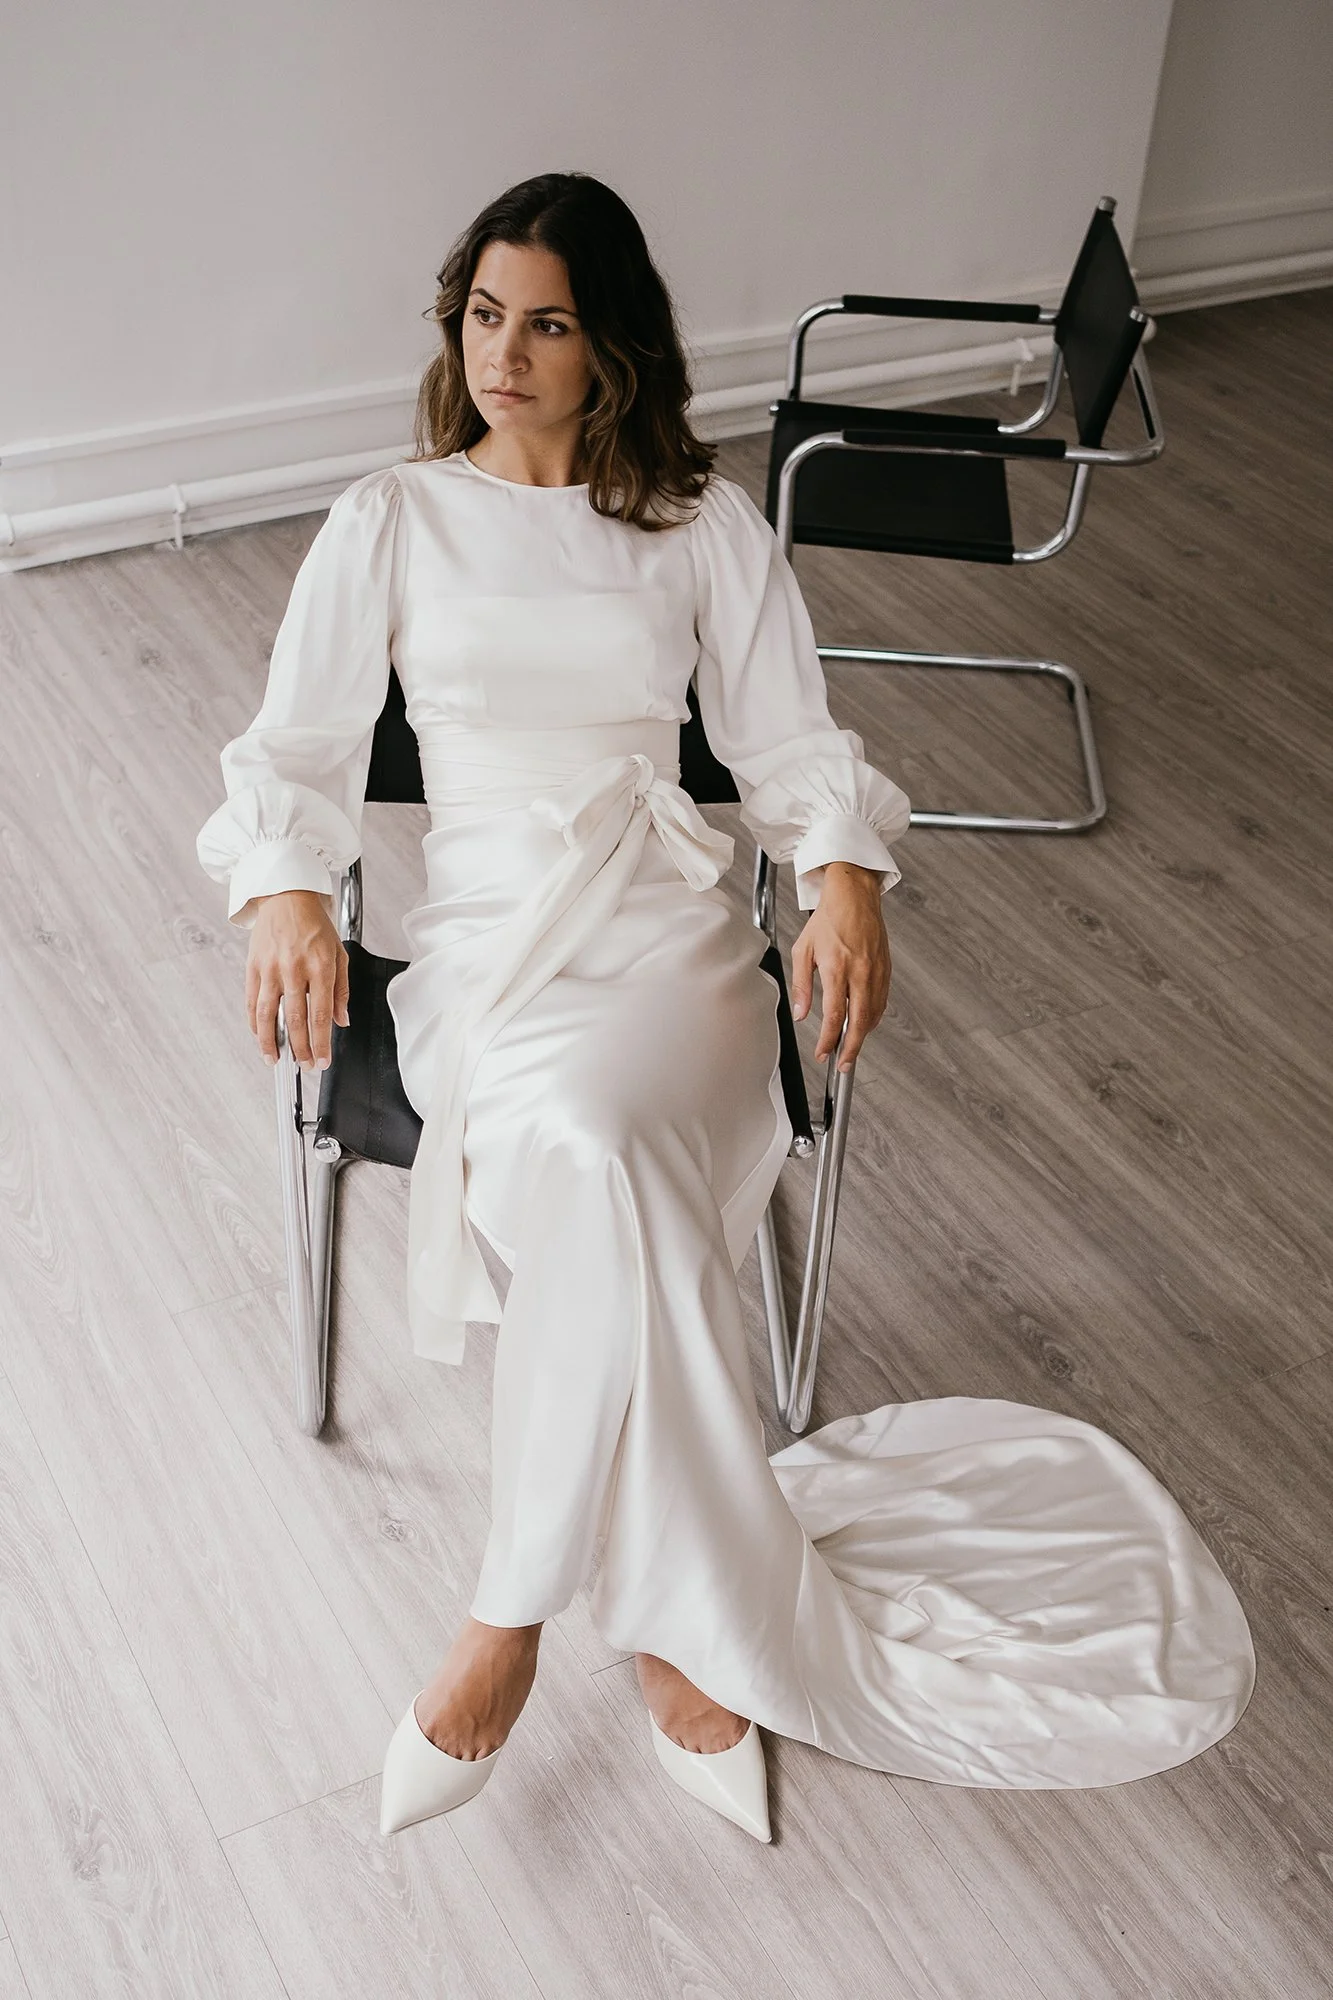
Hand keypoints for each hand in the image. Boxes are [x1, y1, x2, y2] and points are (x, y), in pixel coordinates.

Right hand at [246, 890, 349, 1069]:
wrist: (286, 896)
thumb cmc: (315, 925)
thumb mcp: (339, 954)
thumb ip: (341, 990)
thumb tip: (342, 1021)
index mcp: (320, 966)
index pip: (320, 1015)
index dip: (321, 1043)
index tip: (322, 1061)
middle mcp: (294, 969)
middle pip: (294, 1020)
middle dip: (300, 1049)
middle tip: (304, 1066)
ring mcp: (270, 968)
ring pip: (267, 1015)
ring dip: (271, 1043)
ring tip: (276, 1061)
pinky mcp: (253, 967)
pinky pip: (251, 1002)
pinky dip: (254, 1024)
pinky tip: (260, 1037)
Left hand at [789, 862, 891, 1072]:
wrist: (855, 896)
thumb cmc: (828, 919)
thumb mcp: (803, 950)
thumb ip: (802, 985)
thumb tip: (801, 1014)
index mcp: (837, 968)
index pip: (835, 1015)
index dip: (829, 1040)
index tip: (823, 1053)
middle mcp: (860, 972)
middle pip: (859, 1021)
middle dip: (851, 1048)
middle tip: (844, 1066)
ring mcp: (876, 971)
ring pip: (873, 1013)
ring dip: (863, 1035)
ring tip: (851, 1049)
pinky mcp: (885, 968)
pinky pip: (881, 1001)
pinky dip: (874, 1017)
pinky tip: (865, 1024)